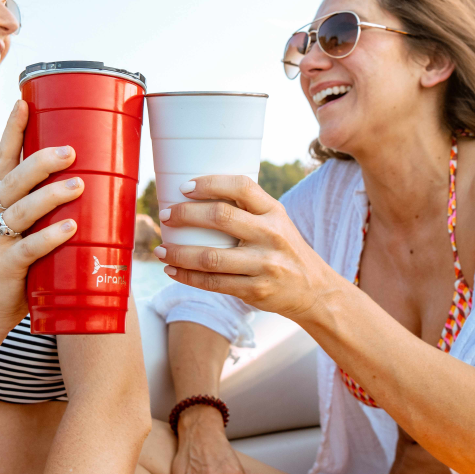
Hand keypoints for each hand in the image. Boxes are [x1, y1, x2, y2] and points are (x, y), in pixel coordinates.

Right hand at [0, 100, 83, 329]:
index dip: (13, 131)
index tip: (24, 102)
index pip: (2, 160)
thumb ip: (41, 209)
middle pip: (13, 179)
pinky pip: (29, 247)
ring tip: (79, 185)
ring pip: (22, 210)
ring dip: (52, 196)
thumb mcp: (20, 230)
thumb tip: (89, 182)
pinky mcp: (2, 266)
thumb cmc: (14, 264)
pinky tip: (71, 228)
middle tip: (71, 151)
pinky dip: (51, 236)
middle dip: (42, 161)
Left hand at [155, 175, 328, 321]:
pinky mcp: (256, 290)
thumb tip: (195, 196)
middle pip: (220, 217)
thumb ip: (246, 209)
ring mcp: (264, 264)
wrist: (314, 289)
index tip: (183, 187)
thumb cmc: (284, 248)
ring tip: (161, 250)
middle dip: (185, 215)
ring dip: (178, 253)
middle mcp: (271, 235)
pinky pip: (213, 283)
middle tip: (165, 216)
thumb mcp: (276, 221)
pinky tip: (172, 270)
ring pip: (210, 257)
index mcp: (274, 211)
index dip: (209, 183)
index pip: (241, 186)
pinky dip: (187, 276)